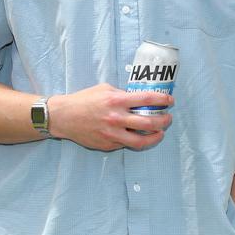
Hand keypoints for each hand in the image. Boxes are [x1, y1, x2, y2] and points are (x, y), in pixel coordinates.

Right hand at [48, 83, 172, 150]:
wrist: (64, 117)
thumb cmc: (84, 100)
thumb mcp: (104, 89)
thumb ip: (122, 94)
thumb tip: (138, 99)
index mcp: (117, 101)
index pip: (147, 99)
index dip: (163, 100)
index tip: (170, 101)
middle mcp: (117, 118)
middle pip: (149, 123)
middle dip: (164, 121)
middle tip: (168, 118)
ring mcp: (112, 134)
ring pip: (142, 141)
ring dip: (156, 136)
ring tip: (160, 132)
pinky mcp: (108, 145)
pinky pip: (127, 144)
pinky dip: (136, 140)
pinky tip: (139, 136)